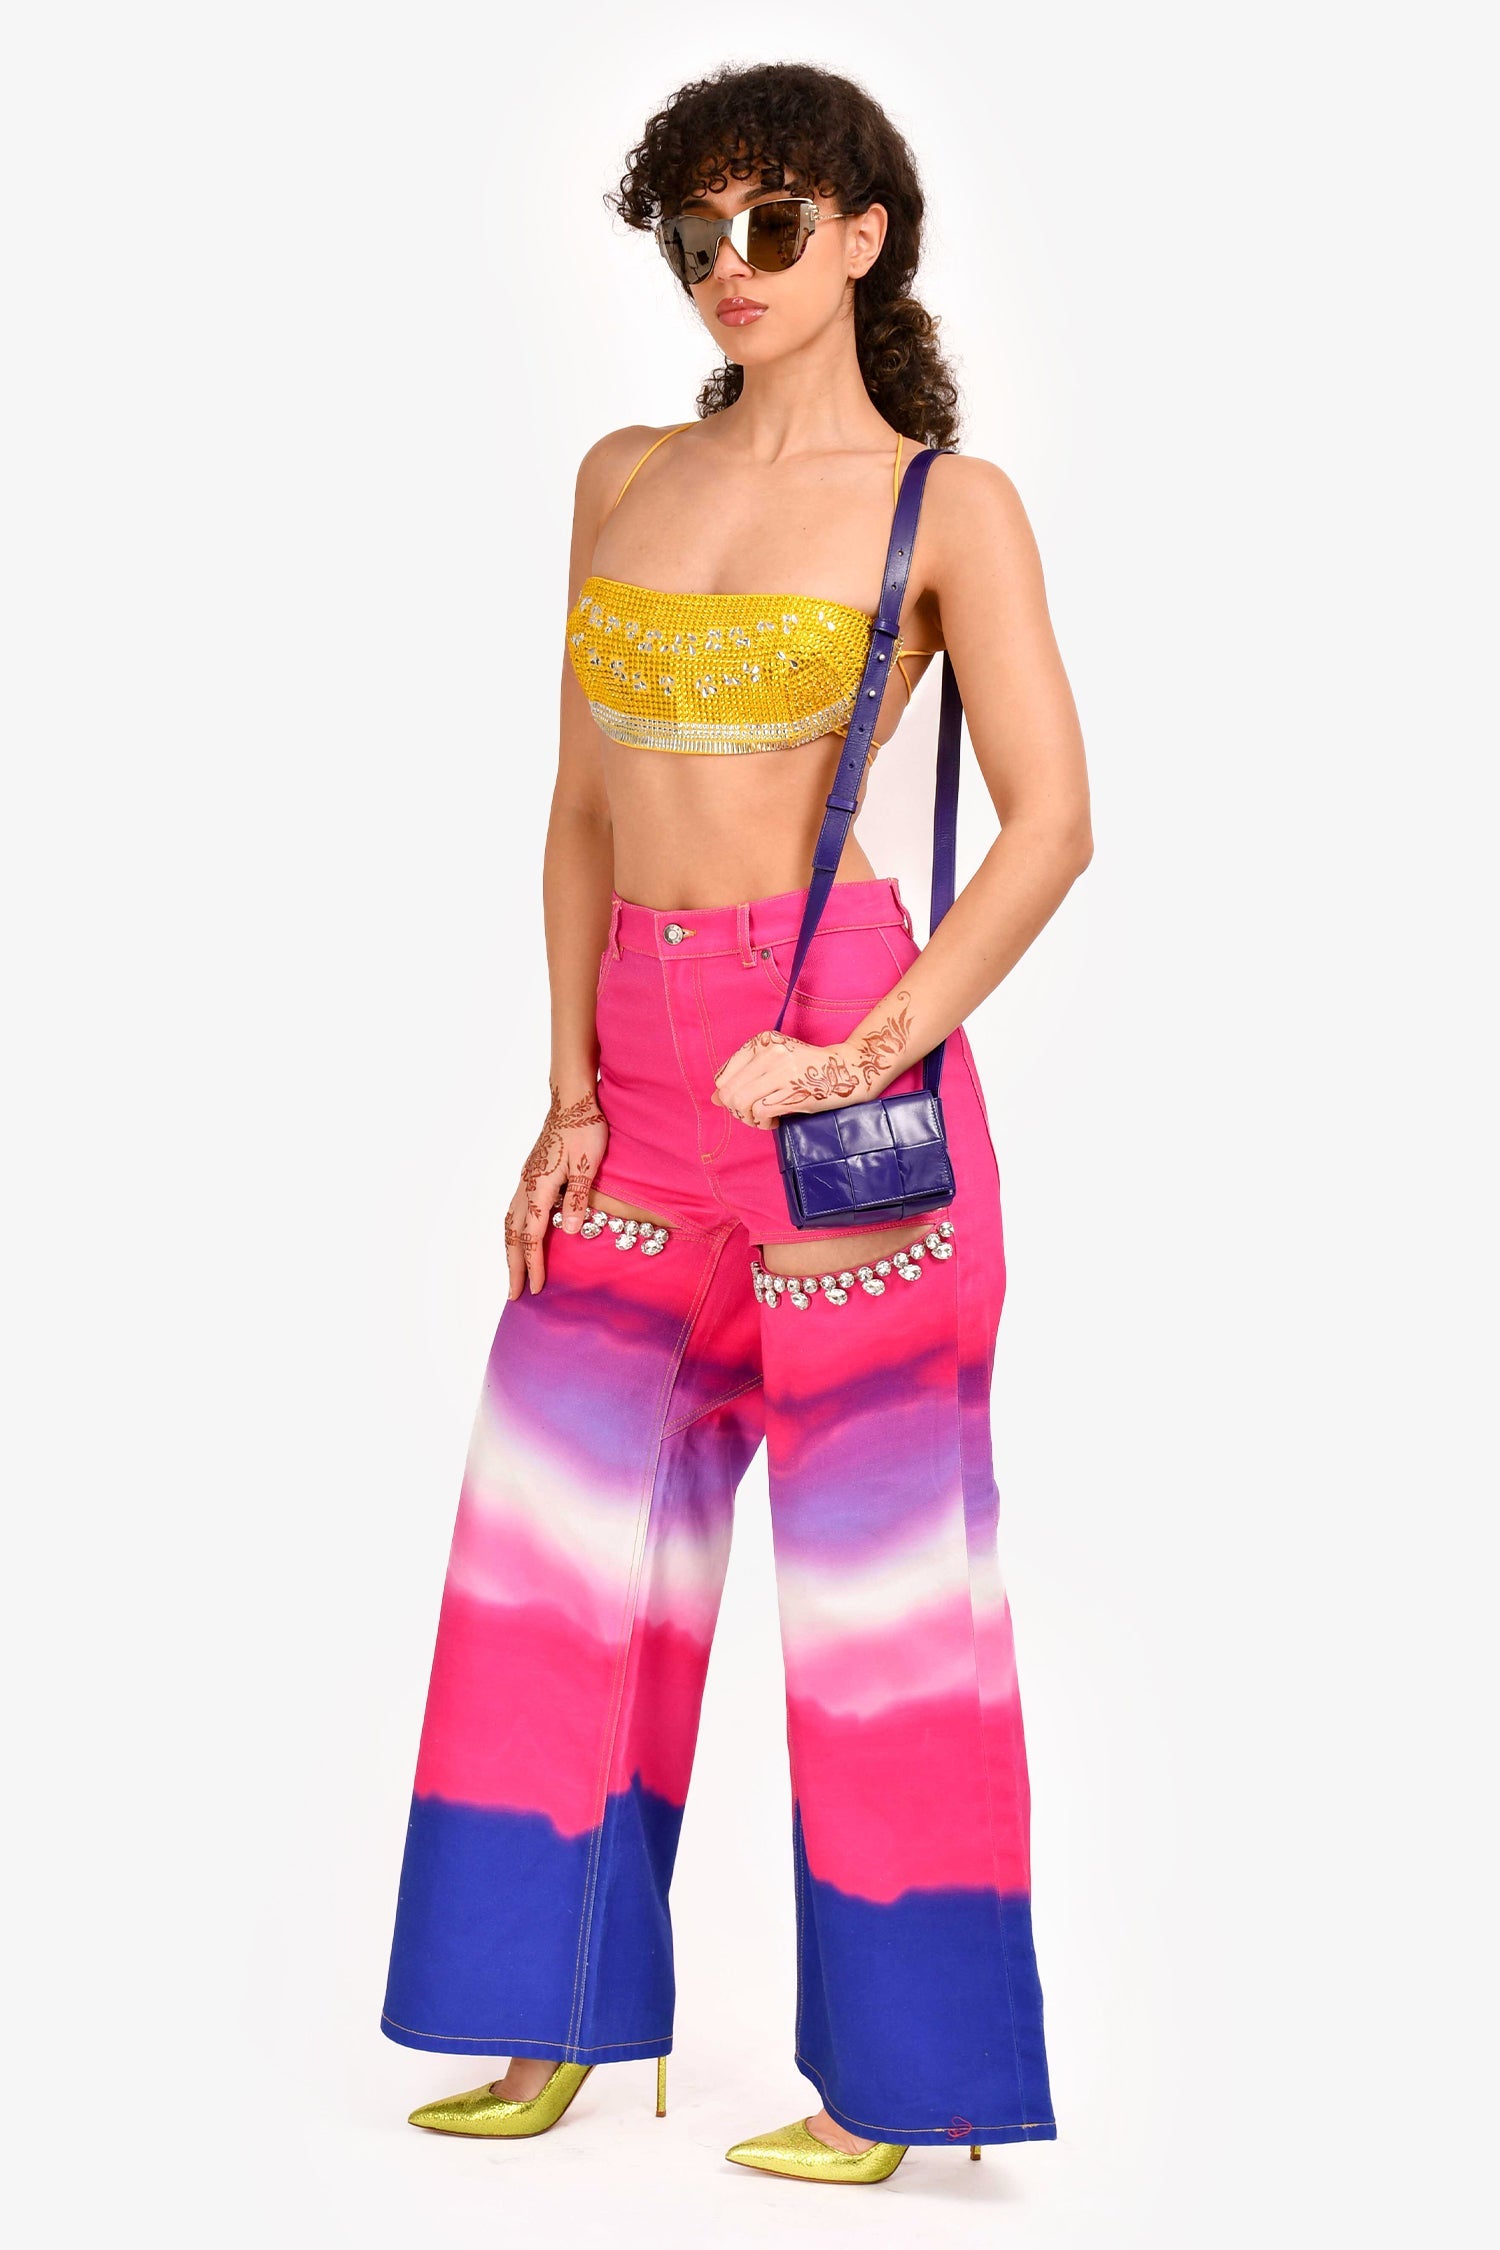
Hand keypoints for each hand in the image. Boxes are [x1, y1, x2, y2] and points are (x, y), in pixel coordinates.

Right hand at [505, 1082, 608, 1297]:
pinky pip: (515, 1210)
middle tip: (514, 1294)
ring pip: (510, 1222)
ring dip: (510, 1250)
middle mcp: (526, 1185)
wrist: (572, 1101)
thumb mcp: (587, 1165)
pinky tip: (521, 1239)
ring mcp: (525, 1179)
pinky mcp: (530, 1174)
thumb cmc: (585, 1130)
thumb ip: (576, 1198)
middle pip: (513, 1234)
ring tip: (513, 1273)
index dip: (533, 1264)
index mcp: (539, 1187)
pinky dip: (514, 1232)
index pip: (532, 1235)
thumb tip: (567, 1231)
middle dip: (514, 1266)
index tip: (536, 1288)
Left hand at [711, 1029, 869, 1129]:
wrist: (846, 1069)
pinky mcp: (793, 1089)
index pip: (722, 1077)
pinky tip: (775, 1121)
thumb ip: (743, 1078)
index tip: (748, 1102)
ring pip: (740, 1103)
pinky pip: (760, 1112)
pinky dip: (763, 1124)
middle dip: (737, 1111)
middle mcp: (768, 1052)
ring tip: (764, 1118)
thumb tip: (713, 1099)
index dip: (729, 1097)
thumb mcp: (773, 1064)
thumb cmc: (806, 1069)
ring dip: (749, 1119)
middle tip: (755, 1115)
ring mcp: (781, 1070)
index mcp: (760, 1041)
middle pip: (728, 1092)